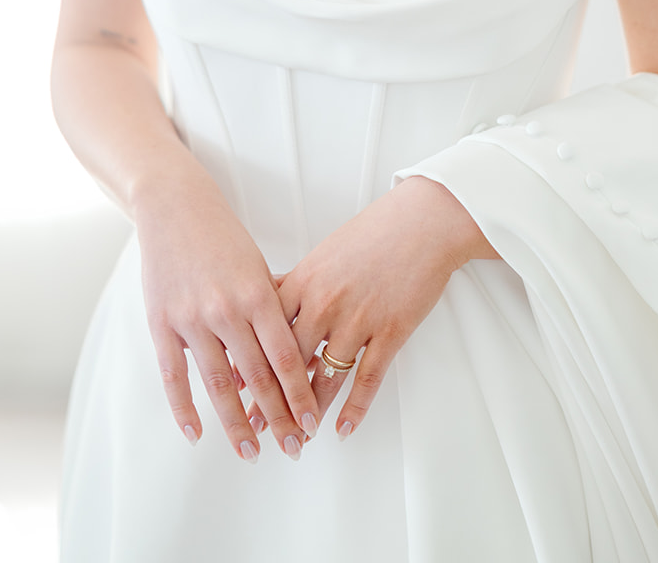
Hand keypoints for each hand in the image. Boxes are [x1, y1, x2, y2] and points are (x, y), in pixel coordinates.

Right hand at [134, 162, 319, 463]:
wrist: (174, 205)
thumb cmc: (222, 236)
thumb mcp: (257, 266)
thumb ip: (273, 308)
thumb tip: (297, 351)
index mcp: (257, 294)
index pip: (286, 358)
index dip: (300, 396)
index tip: (312, 425)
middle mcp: (226, 309)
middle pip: (257, 378)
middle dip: (277, 419)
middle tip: (292, 450)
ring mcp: (192, 318)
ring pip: (218, 384)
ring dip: (237, 424)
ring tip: (250, 452)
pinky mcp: (161, 322)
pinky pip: (174, 375)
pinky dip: (184, 409)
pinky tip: (196, 435)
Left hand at [273, 176, 498, 440]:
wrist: (422, 222)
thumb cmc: (373, 233)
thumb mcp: (324, 253)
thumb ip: (296, 282)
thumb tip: (268, 301)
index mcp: (305, 280)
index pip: (267, 331)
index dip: (250, 364)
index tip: (236, 390)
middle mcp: (325, 302)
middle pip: (290, 362)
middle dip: (274, 399)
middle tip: (262, 425)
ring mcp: (358, 319)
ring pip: (325, 377)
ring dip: (310, 411)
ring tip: (298, 435)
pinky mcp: (390, 331)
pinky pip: (367, 378)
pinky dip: (354, 408)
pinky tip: (343, 428)